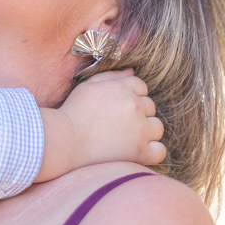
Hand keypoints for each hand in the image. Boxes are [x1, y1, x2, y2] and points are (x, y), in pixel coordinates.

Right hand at [35, 69, 164, 181]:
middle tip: (117, 125)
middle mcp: (135, 106)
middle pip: (150, 107)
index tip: (117, 109)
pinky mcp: (140, 152)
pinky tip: (137, 152)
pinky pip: (160, 151)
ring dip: (146, 132)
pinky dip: (151, 152)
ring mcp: (140, 130)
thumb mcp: (89, 86)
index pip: (141, 87)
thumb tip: (132, 72)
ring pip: (157, 127)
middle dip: (137, 114)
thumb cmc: (73, 112)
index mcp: (123, 88)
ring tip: (125, 139)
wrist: (64, 141)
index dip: (130, 97)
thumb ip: (113, 76)